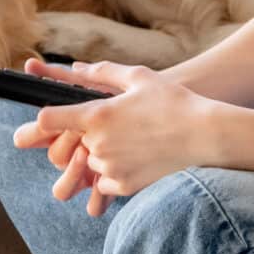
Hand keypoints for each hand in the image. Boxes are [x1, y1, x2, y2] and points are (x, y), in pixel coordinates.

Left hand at [9, 57, 213, 215]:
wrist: (206, 134)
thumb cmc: (174, 101)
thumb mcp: (139, 78)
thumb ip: (103, 73)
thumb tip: (77, 68)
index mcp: (96, 115)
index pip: (47, 119)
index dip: (48, 119)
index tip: (55, 119)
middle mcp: (97, 144)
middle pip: (72, 144)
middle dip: (86, 138)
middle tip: (117, 128)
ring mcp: (110, 167)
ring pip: (90, 163)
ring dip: (102, 155)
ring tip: (134, 142)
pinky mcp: (124, 185)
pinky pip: (106, 182)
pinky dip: (116, 173)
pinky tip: (139, 158)